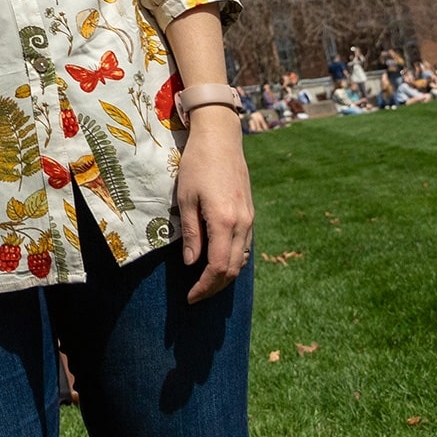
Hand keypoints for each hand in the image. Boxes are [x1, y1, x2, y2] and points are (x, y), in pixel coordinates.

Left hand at [174, 110, 254, 303]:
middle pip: (233, 269)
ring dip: (225, 276)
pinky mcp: (250, 213)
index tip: (190, 297)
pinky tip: (219, 263)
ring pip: (242, 259)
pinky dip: (233, 261)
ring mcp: (249, 219)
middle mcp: (242, 224)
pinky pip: (245, 246)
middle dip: (214, 287)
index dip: (205, 287)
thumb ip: (192, 234)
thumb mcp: (186, 199)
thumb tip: (192, 264)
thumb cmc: (197, 165)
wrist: (221, 139)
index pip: (218, 267)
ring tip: (205, 284)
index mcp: (224, 222)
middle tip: (195, 297)